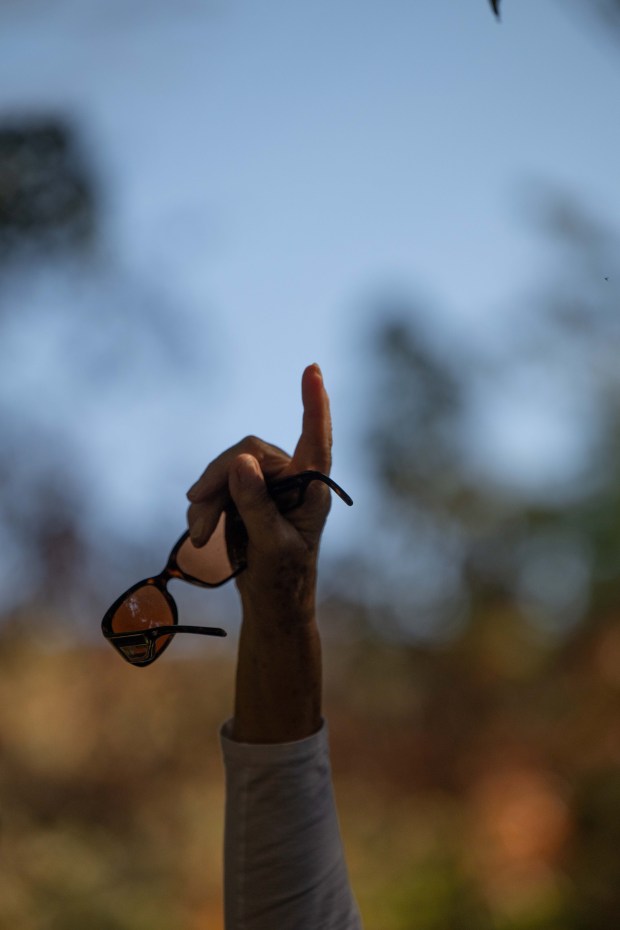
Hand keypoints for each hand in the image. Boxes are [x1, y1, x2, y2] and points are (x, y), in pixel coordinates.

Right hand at [186, 363, 332, 625]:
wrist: (269, 604)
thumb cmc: (283, 579)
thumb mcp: (271, 545)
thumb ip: (256, 503)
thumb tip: (241, 460)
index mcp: (311, 487)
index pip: (315, 438)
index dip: (314, 403)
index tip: (312, 369)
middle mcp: (291, 478)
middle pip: (247, 452)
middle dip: (218, 481)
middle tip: (197, 511)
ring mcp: (266, 484)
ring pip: (226, 468)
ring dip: (207, 500)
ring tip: (200, 535)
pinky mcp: (245, 494)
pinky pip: (216, 484)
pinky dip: (203, 507)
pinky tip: (200, 533)